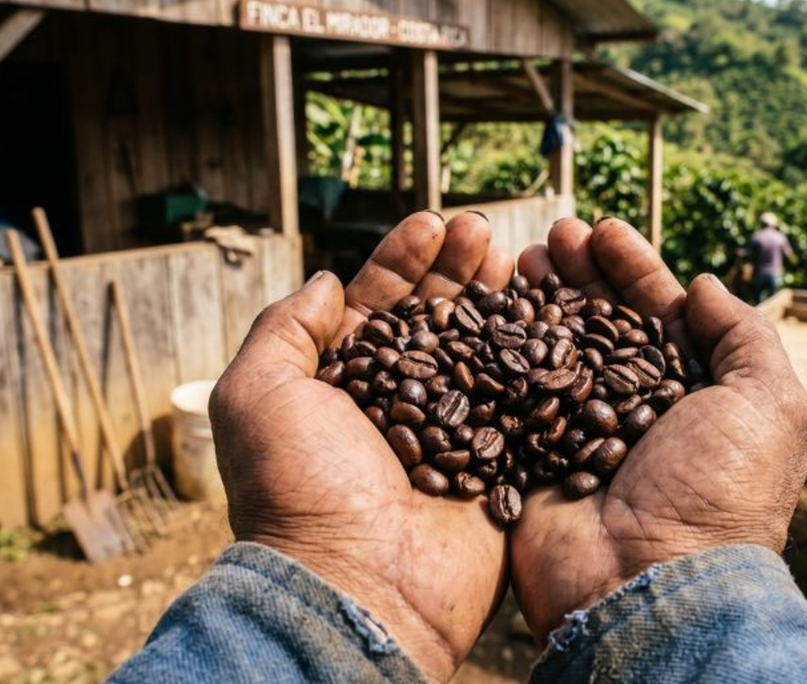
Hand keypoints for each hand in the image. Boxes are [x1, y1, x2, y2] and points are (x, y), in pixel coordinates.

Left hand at [209, 212, 513, 681]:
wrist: (359, 585)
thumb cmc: (298, 490)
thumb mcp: (258, 396)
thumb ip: (284, 329)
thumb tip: (325, 281)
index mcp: (343, 386)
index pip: (377, 307)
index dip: (403, 261)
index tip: (430, 221)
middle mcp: (399, 404)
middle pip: (436, 319)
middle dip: (457, 269)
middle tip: (481, 228)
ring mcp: (451, 432)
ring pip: (481, 351)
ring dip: (497, 300)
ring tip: (514, 254)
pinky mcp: (496, 463)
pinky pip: (520, 401)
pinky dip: (534, 359)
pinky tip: (548, 316)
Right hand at [511, 217, 806, 639]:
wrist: (649, 583)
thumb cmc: (720, 493)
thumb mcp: (770, 405)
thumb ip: (745, 337)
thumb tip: (705, 285)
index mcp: (691, 397)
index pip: (658, 316)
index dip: (634, 269)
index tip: (605, 228)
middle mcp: (634, 410)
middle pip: (600, 324)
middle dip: (581, 274)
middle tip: (556, 232)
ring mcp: (579, 433)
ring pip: (555, 350)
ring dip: (541, 300)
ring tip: (525, 255)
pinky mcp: (531, 456)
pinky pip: (512, 394)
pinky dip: (502, 352)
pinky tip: (492, 311)